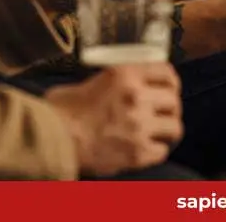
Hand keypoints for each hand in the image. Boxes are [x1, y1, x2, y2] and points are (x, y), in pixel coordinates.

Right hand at [46, 63, 182, 176]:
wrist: (51, 140)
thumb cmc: (60, 112)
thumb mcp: (87, 83)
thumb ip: (111, 83)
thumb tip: (122, 87)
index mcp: (124, 75)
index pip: (166, 72)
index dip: (171, 82)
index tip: (170, 89)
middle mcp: (136, 97)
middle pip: (174, 101)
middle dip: (170, 109)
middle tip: (163, 115)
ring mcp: (139, 126)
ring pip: (174, 127)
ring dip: (167, 131)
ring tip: (159, 134)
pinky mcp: (137, 153)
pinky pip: (161, 152)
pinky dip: (156, 152)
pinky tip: (146, 150)